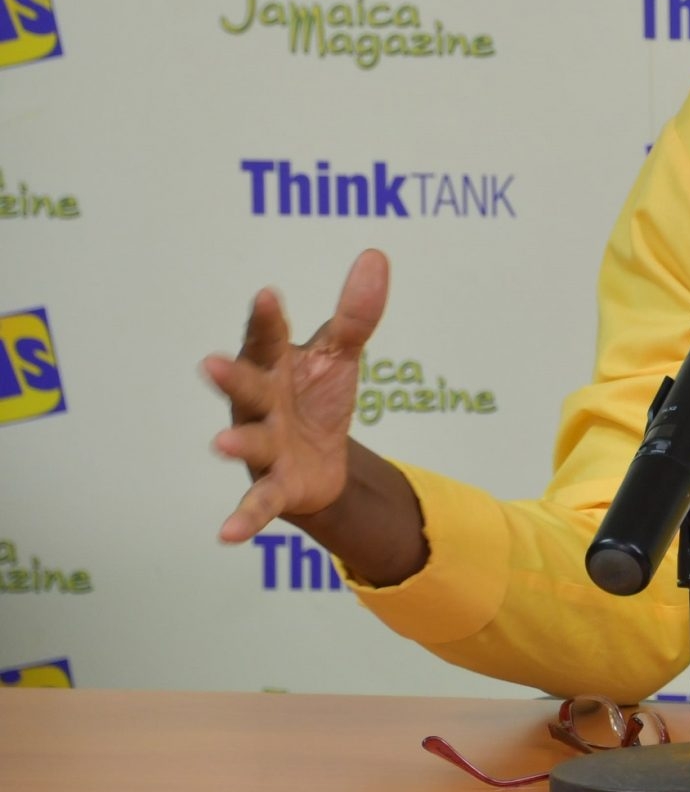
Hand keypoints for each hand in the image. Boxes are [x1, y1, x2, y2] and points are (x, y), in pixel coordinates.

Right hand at [202, 250, 388, 542]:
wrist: (324, 460)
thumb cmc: (317, 397)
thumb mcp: (341, 354)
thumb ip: (357, 312)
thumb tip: (375, 256)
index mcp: (274, 365)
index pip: (270, 338)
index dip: (267, 318)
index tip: (267, 295)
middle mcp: (260, 404)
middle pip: (247, 387)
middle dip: (231, 377)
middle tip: (211, 363)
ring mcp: (263, 446)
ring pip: (248, 442)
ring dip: (235, 444)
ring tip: (220, 443)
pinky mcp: (275, 486)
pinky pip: (258, 504)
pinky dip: (243, 518)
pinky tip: (226, 535)